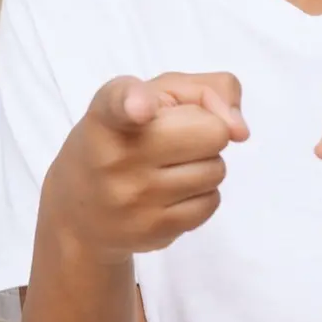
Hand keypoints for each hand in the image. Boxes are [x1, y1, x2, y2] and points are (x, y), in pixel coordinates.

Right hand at [42, 71, 247, 264]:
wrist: (81, 207)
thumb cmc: (129, 133)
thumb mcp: (157, 93)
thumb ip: (207, 89)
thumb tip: (240, 131)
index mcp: (109, 114)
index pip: (121, 102)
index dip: (134, 102)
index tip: (140, 109)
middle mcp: (116, 157)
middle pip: (212, 133)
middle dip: (205, 131)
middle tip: (175, 138)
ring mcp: (134, 199)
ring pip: (216, 170)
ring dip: (204, 163)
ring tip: (169, 164)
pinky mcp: (152, 232)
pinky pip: (211, 203)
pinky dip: (202, 193)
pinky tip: (172, 191)